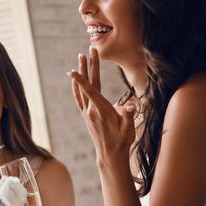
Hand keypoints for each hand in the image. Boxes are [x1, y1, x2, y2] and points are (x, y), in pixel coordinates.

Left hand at [69, 48, 135, 164]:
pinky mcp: (86, 115)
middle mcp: (91, 110)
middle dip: (87, 66)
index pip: (91, 91)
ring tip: (80, 59)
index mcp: (101, 111)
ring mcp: (87, 113)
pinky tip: (76, 79)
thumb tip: (130, 104)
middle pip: (87, 85)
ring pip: (81, 89)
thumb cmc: (122, 140)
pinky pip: (79, 97)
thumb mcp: (128, 128)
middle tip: (87, 50)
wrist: (110, 155)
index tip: (74, 68)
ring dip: (81, 73)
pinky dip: (77, 86)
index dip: (82, 79)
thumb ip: (128, 114)